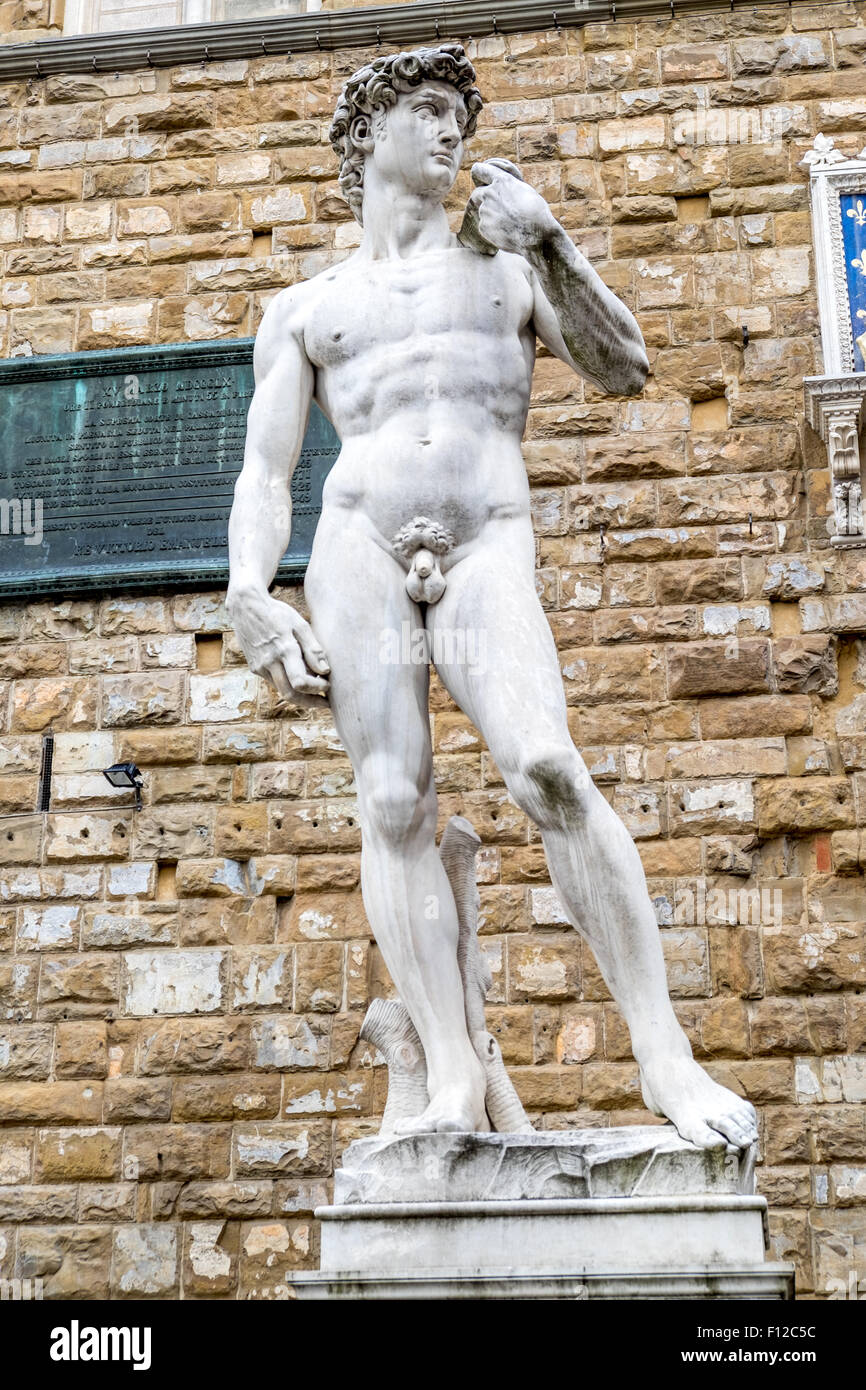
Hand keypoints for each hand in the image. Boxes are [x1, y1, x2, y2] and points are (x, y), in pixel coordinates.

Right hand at [227, 587, 329, 704]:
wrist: (246, 607)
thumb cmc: (277, 614)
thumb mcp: (300, 624)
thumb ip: (313, 648)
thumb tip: (325, 671)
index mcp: (284, 649)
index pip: (301, 682)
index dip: (317, 688)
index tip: (328, 685)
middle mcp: (269, 661)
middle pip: (291, 695)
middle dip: (311, 702)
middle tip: (326, 703)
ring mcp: (260, 666)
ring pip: (282, 690)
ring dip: (301, 695)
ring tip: (316, 690)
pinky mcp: (255, 668)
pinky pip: (275, 682)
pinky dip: (289, 684)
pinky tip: (299, 677)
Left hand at [464, 158, 557, 255]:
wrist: (536, 234)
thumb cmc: (537, 212)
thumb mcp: (526, 191)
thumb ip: (510, 188)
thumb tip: (505, 191)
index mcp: (501, 180)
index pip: (481, 171)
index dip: (479, 173)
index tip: (478, 175)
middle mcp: (489, 193)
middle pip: (478, 193)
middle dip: (485, 200)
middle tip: (499, 210)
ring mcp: (485, 210)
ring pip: (483, 211)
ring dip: (492, 216)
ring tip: (509, 224)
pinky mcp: (483, 226)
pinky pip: (485, 226)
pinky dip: (493, 230)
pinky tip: (506, 232)